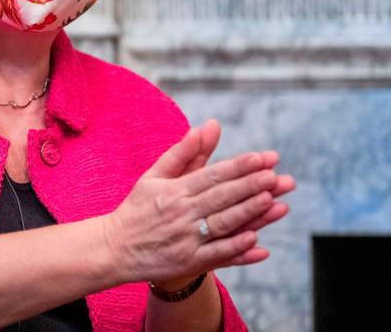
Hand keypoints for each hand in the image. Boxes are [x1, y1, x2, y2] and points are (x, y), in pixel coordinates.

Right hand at [102, 119, 295, 285]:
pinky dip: (237, 249)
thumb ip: (182, 153)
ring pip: (223, 224)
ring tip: (273, 201)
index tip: (261, 158)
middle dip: (251, 186)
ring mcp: (186, 239)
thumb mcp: (154, 175)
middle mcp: (181, 213)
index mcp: (174, 190)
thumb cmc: (138, 208)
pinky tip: (256, 242)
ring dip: (249, 213)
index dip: (238, 167)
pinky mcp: (188, 262)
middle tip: (276, 176)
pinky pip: (217, 255)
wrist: (114, 248)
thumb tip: (204, 128)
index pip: (212, 175)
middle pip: (221, 198)